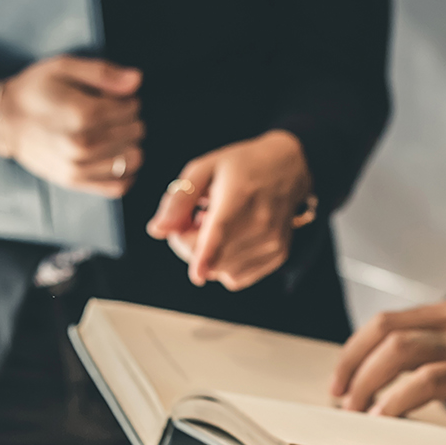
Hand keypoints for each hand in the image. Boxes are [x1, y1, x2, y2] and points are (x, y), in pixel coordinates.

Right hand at [0, 55, 143, 197]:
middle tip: (111, 115)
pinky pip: (118, 186)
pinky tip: (116, 158)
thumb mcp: (64, 67)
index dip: (128, 100)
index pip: (130, 110)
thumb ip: (102, 73)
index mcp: (82, 113)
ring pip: (132, 158)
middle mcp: (82, 144)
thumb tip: (136, 80)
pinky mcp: (75, 181)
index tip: (114, 98)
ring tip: (113, 134)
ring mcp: (78, 166)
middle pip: (134, 133)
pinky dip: (126, 173)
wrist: (4, 120)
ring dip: (130, 145)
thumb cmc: (34, 91)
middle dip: (129, 120)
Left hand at [147, 130, 312, 290]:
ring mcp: (272, 243)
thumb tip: (157, 230)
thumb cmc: (243, 166)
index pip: (221, 232)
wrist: (288, 168)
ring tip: (216, 227)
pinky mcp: (277, 256)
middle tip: (193, 220)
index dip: (206, 256)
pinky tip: (230, 241)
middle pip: (212, 258)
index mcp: (238, 196)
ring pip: (222, 272)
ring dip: (207, 258)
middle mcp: (260, 223)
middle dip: (189, 246)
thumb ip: (178, 200)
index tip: (197, 274)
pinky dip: (224, 266)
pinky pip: (236, 278)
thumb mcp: (204, 169)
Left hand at [331, 293, 445, 424]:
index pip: (396, 319)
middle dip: (351, 362)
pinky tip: (386, 419)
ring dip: (366, 382)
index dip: (361, 347)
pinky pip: (428, 380)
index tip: (345, 376)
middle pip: (385, 328)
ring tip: (353, 411)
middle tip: (337, 395)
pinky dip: (398, 399)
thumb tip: (431, 383)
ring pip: (398, 350)